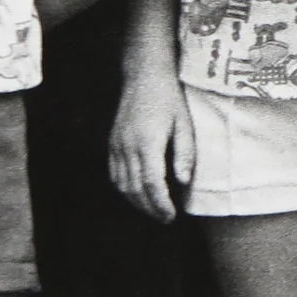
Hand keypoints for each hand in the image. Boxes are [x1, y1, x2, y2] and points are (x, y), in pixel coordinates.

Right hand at [109, 66, 193, 221]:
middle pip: (135, 189)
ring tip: (153, 211)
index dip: (160, 204)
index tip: (171, 216)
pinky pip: (114, 174)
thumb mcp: (184, 123)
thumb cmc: (169, 99)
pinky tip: (136, 195)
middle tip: (165, 219)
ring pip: (122, 184)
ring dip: (136, 202)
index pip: (151, 183)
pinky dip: (124, 189)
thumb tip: (182, 181)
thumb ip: (184, 153)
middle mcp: (127, 147)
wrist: (144, 77)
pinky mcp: (112, 144)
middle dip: (150, 208)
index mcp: (147, 142)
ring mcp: (116, 146)